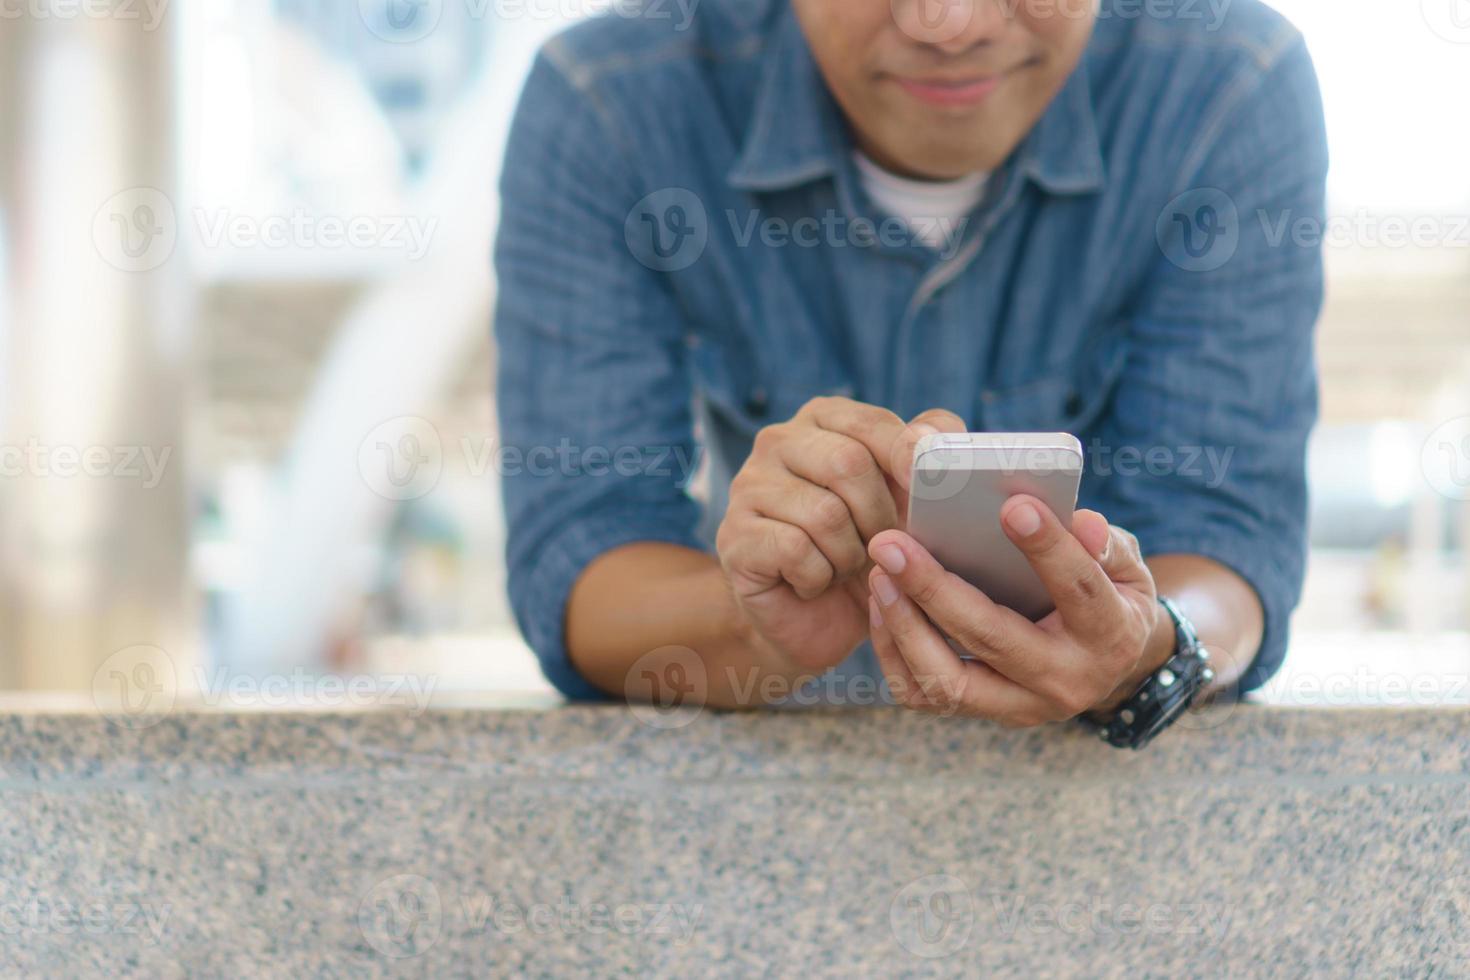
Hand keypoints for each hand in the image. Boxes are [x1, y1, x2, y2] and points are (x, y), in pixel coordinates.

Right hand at [716, 397, 964, 672]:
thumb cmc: (865, 551)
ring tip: (843, 567)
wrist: (812, 620)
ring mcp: (749, 486)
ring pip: (824, 513)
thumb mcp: (905, 504)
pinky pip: (795, 550)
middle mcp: (779, 441)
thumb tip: (934, 434)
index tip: (927, 489)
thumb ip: (923, 459)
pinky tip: (812, 582)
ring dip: (849, 555)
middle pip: (847, 464)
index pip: (871, 424)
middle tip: (880, 547)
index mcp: (824, 420)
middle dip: (878, 517)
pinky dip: (819, 577)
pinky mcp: (734, 534)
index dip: (906, 458)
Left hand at [864, 496, 1176, 723]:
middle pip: (992, 639)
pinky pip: (924, 693)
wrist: (1106, 662)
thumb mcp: (1124, 565)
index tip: (1011, 506)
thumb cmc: (1107, 593)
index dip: (1048, 549)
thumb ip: (1103, 544)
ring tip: (879, 573)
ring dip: (904, 625)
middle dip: (934, 589)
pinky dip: (894, 650)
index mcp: (1110, 635)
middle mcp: (1065, 681)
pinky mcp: (984, 713)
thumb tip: (1080, 522)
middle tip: (890, 544)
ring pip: (948, 681)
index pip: (1079, 591)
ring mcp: (1021, 706)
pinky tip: (883, 602)